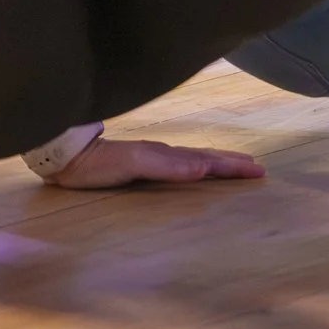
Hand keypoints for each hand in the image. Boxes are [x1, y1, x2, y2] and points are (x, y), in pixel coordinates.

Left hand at [49, 137, 264, 188]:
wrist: (69, 158)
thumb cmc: (100, 164)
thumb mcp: (135, 163)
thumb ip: (168, 165)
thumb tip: (204, 168)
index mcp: (168, 156)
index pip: (208, 161)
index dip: (233, 166)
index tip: (258, 170)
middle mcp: (164, 156)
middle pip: (206, 158)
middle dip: (232, 163)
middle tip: (258, 168)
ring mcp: (154, 159)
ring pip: (194, 160)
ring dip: (218, 164)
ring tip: (235, 166)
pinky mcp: (141, 166)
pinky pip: (179, 166)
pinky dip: (196, 168)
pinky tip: (194, 172)